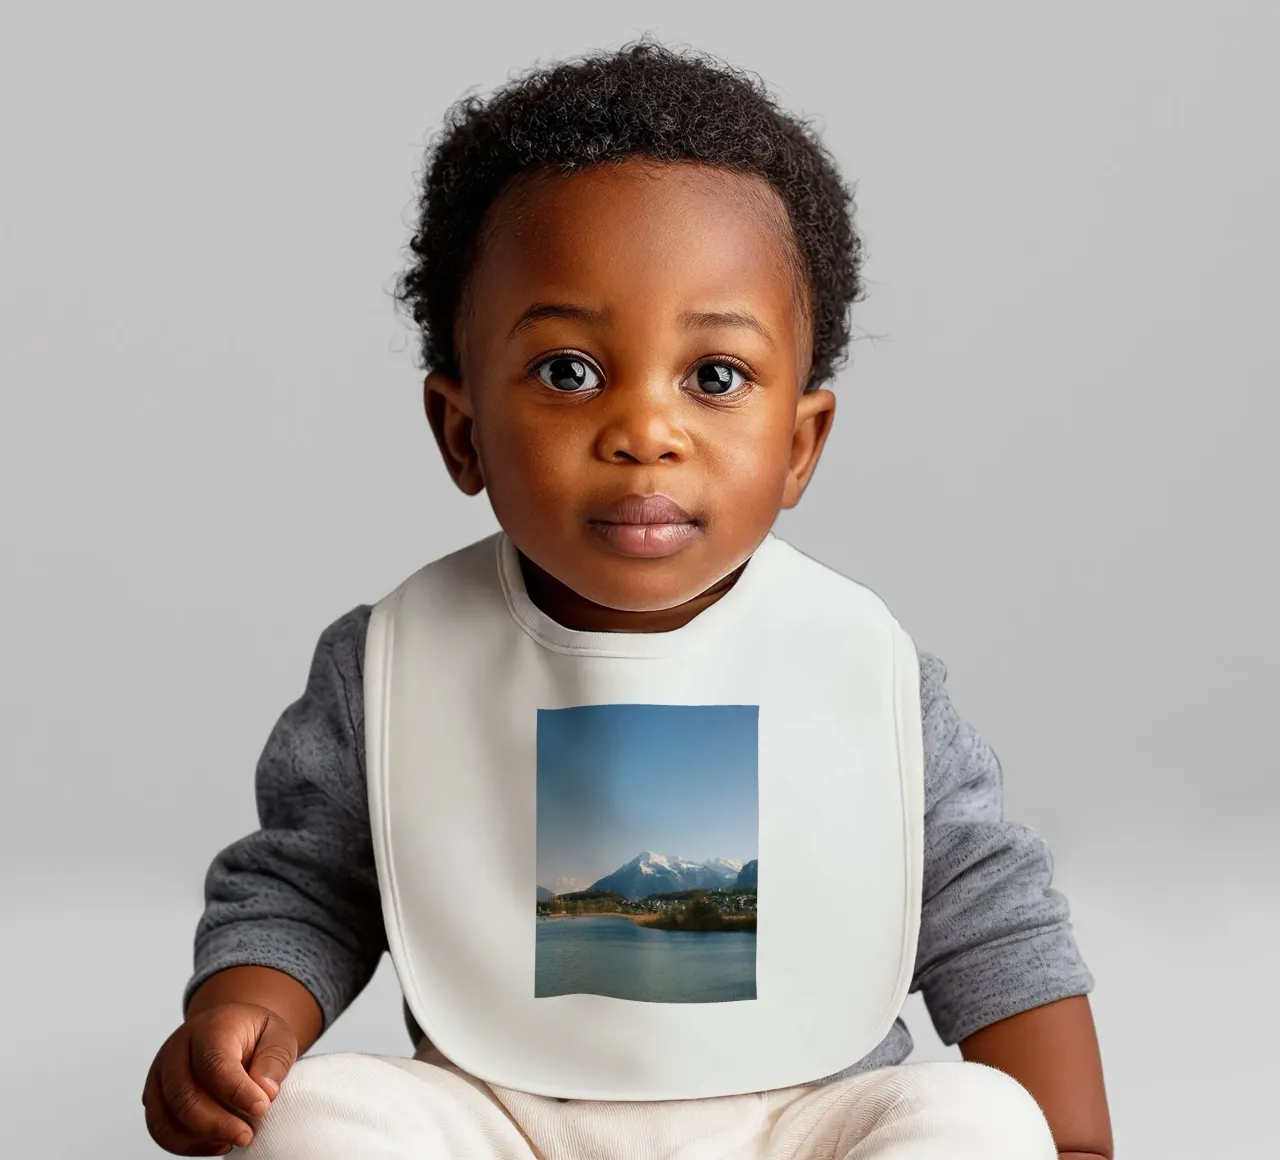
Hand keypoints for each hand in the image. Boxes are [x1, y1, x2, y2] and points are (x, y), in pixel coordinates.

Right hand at [141, 1002, 297, 1154]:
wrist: (230, 1028)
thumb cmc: (255, 1035)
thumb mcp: (278, 1034)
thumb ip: (275, 1059)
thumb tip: (266, 1091)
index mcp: (210, 1028)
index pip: (215, 1063)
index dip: (237, 1091)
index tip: (262, 1108)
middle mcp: (177, 1049)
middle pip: (184, 1095)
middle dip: (217, 1123)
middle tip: (247, 1135)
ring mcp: (160, 1073)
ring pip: (166, 1118)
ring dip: (200, 1138)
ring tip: (234, 1140)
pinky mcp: (154, 1096)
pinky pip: (160, 1129)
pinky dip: (186, 1145)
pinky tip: (217, 1143)